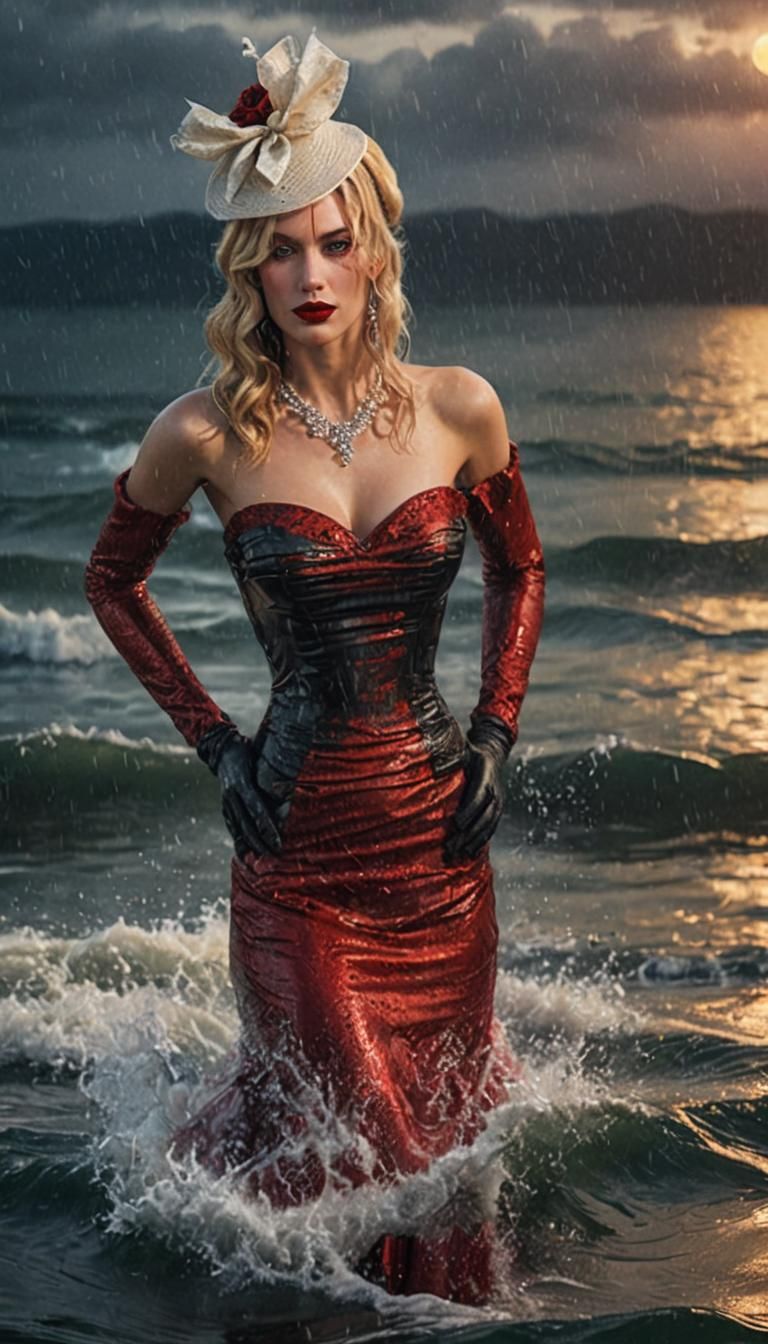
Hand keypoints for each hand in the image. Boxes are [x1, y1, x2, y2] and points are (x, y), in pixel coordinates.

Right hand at [196, 722, 283, 858]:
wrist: (221, 749)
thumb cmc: (246, 749)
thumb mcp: (260, 755)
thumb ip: (273, 770)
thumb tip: (293, 783)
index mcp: (242, 782)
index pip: (257, 809)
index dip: (268, 827)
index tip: (278, 841)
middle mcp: (231, 794)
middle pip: (247, 824)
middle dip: (261, 842)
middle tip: (275, 856)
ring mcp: (226, 800)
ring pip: (238, 827)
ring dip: (250, 844)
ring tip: (262, 859)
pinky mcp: (224, 804)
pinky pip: (232, 825)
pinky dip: (239, 839)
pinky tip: (246, 851)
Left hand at [444, 716, 514, 861]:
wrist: (493, 752)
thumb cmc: (470, 750)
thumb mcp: (462, 749)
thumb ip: (450, 756)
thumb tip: (432, 756)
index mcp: (486, 772)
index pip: (479, 795)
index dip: (469, 810)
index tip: (456, 824)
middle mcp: (496, 788)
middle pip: (484, 814)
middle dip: (469, 832)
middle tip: (452, 847)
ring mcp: (499, 800)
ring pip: (489, 824)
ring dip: (475, 840)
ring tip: (460, 854)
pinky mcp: (497, 808)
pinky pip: (491, 827)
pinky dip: (482, 840)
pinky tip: (471, 853)